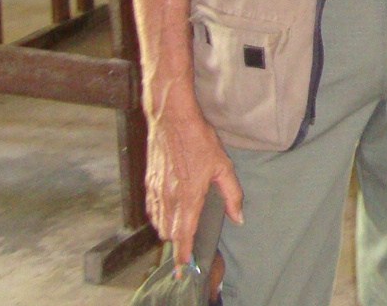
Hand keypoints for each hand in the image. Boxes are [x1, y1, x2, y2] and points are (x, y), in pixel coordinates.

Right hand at [144, 106, 244, 263]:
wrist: (172, 120)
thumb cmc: (199, 140)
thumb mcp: (224, 166)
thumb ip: (232, 195)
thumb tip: (238, 217)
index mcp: (188, 197)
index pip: (183, 234)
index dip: (183, 253)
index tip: (184, 267)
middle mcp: (169, 198)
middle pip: (169, 233)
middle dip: (177, 244)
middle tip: (187, 249)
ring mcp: (156, 191)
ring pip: (158, 223)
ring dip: (168, 232)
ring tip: (178, 235)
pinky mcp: (149, 183)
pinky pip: (152, 209)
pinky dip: (158, 218)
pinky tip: (166, 216)